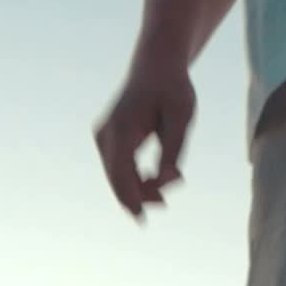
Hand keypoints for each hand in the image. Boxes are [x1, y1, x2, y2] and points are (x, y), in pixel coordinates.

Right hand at [94, 64, 195, 218]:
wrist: (156, 65)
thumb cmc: (172, 89)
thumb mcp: (182, 117)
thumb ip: (174, 149)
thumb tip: (167, 181)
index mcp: (121, 128)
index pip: (121, 174)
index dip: (131, 200)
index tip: (142, 220)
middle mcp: (106, 134)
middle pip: (117, 180)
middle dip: (141, 196)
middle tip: (169, 198)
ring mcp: (103, 138)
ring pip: (118, 178)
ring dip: (141, 188)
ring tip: (174, 180)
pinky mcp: (107, 142)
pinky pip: (119, 171)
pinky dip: (137, 180)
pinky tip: (158, 178)